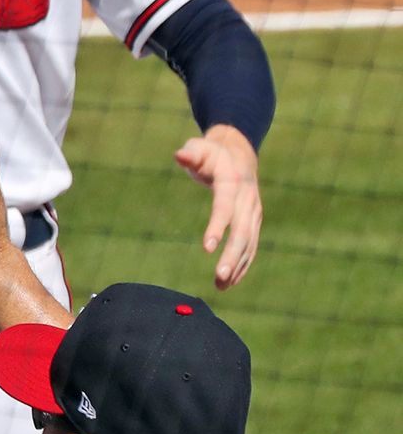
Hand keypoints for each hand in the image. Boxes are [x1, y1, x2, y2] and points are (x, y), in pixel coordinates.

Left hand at [175, 124, 261, 288]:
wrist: (239, 155)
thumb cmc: (211, 154)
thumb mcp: (199, 148)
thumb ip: (190, 153)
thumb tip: (179, 155)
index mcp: (233, 183)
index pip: (225, 208)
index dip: (217, 226)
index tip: (206, 247)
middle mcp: (247, 201)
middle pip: (243, 232)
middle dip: (232, 255)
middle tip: (218, 276)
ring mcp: (253, 213)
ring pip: (249, 243)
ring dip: (237, 266)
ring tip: (221, 285)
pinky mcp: (253, 223)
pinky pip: (250, 247)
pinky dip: (242, 264)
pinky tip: (230, 281)